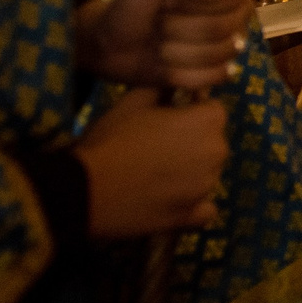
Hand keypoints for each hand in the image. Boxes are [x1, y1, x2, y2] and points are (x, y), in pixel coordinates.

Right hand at [76, 86, 227, 235]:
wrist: (84, 189)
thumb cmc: (111, 139)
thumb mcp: (135, 101)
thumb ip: (165, 88)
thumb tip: (179, 86)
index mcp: (208, 121)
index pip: (213, 111)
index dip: (192, 112)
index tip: (169, 119)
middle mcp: (217, 153)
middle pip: (213, 143)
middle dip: (193, 141)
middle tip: (158, 147)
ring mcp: (206, 187)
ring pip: (208, 174)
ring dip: (191, 172)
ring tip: (156, 174)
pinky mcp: (191, 216)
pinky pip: (205, 209)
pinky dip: (193, 206)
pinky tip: (172, 201)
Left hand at [77, 0, 252, 89]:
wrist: (111, 43)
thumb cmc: (135, 3)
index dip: (201, 0)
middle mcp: (235, 15)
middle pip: (226, 27)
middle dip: (182, 27)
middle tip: (160, 21)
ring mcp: (228, 45)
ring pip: (220, 54)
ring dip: (178, 51)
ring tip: (160, 43)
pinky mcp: (216, 73)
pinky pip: (215, 76)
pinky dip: (184, 73)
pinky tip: (168, 66)